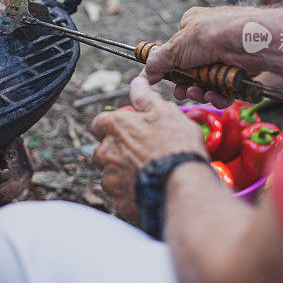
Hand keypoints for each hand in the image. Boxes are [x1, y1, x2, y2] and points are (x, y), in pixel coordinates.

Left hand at [91, 73, 206, 219]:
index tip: (126, 132)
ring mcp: (111, 179)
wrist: (183, 182)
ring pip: (110, 176)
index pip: (98, 124)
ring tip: (147, 174)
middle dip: (116, 153)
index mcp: (115, 127)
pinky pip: (121, 197)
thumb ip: (145, 96)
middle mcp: (106, 152)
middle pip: (102, 151)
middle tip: (140, 155)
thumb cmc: (176, 145)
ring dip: (123, 175)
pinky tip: (149, 190)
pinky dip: (132, 195)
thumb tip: (137, 81)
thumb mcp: (164, 111)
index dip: (112, 127)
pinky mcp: (120, 201)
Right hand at [145, 7, 265, 107]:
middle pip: (190, 70)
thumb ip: (160, 60)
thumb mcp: (179, 46)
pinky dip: (219, 95)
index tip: (160, 80)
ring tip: (200, 92)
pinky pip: (223, 88)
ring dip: (201, 91)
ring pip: (206, 81)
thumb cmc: (217, 33)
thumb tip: (145, 73)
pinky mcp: (239, 70)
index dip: (169, 67)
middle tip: (183, 92)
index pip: (175, 49)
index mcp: (192, 24)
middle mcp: (209, 39)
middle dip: (186, 84)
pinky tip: (217, 95)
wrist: (255, 42)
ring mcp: (225, 55)